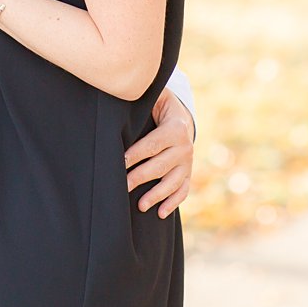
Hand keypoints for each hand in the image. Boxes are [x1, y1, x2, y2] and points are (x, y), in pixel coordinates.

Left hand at [125, 87, 194, 217]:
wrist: (182, 117)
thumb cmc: (159, 107)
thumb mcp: (155, 98)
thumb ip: (141, 97)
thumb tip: (121, 93)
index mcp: (175, 128)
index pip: (152, 144)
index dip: (136, 154)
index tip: (119, 162)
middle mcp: (184, 147)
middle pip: (160, 166)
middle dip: (140, 177)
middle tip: (123, 186)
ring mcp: (188, 162)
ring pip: (173, 182)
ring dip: (157, 195)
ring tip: (141, 206)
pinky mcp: (188, 173)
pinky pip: (183, 190)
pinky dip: (174, 202)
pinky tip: (161, 213)